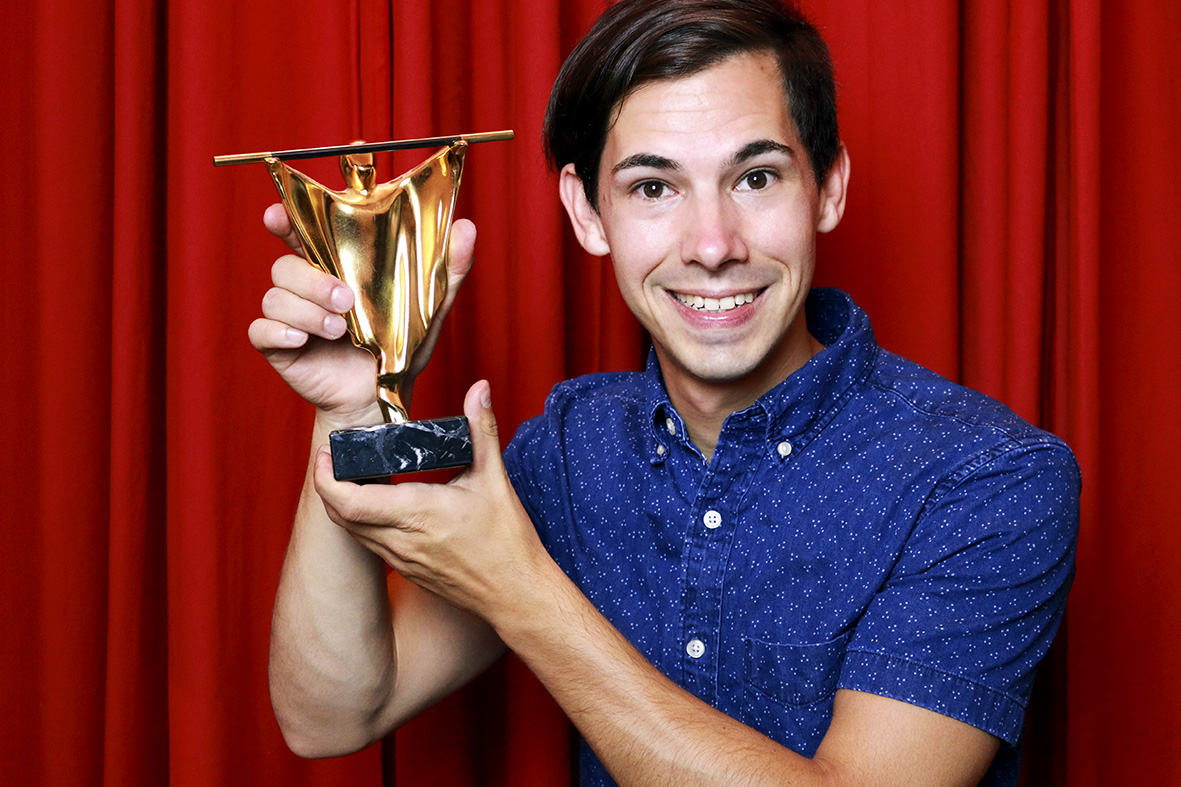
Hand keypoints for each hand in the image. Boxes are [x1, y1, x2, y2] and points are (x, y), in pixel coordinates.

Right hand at [247, 204, 476, 426]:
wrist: (384, 396)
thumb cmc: (400, 348)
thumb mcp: (430, 306)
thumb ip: (448, 268)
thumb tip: (467, 227)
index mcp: (335, 268)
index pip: (303, 233)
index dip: (286, 220)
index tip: (277, 215)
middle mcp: (308, 287)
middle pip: (285, 264)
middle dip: (312, 280)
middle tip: (346, 301)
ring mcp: (291, 316)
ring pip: (273, 296)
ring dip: (304, 310)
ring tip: (339, 330)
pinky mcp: (280, 346)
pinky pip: (260, 330)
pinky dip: (278, 331)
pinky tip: (302, 339)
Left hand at [312, 381, 546, 621]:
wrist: (515, 593)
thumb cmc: (507, 541)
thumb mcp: (494, 478)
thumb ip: (481, 429)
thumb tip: (479, 389)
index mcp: (419, 513)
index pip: (350, 501)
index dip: (326, 478)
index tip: (326, 454)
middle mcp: (401, 540)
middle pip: (340, 516)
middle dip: (326, 486)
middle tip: (331, 459)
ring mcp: (401, 560)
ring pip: (351, 533)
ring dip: (341, 506)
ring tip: (348, 478)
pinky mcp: (406, 572)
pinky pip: (369, 545)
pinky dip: (360, 522)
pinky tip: (375, 506)